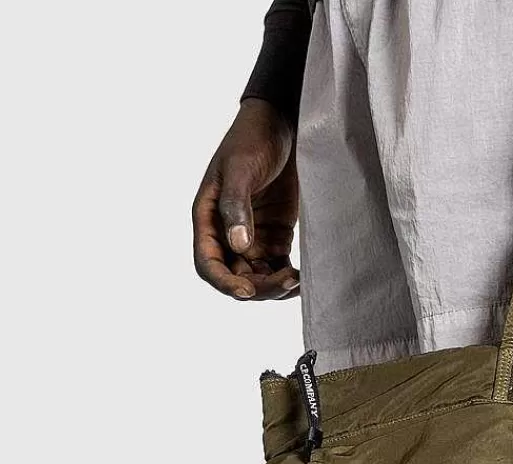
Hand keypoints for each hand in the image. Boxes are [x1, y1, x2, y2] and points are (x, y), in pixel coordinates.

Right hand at [192, 99, 299, 299]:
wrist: (282, 125)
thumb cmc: (252, 140)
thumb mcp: (240, 169)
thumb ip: (236, 206)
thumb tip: (238, 245)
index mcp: (209, 218)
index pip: (209, 263)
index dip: (224, 282)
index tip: (245, 290)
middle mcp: (227, 233)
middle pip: (236, 276)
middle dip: (257, 287)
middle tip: (284, 283)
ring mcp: (252, 238)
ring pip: (259, 278)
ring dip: (274, 286)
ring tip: (296, 281)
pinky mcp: (275, 237)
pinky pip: (278, 268)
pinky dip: (288, 278)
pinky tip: (303, 278)